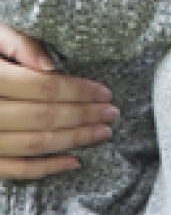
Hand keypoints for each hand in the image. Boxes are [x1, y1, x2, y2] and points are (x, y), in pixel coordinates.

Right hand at [0, 26, 117, 179]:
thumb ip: (19, 43)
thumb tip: (52, 66)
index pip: (42, 87)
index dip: (77, 90)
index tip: (104, 91)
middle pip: (43, 118)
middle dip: (83, 116)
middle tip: (112, 113)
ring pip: (32, 146)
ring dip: (72, 141)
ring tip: (101, 132)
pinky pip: (13, 171)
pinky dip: (45, 169)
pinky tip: (73, 162)